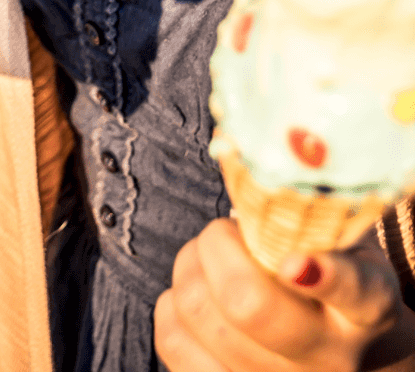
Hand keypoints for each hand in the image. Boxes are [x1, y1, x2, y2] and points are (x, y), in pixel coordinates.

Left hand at [155, 218, 414, 371]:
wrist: (349, 357)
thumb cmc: (333, 283)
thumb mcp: (344, 249)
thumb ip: (310, 221)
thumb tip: (254, 181)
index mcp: (365, 309)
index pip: (353, 293)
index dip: (324, 276)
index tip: (296, 262)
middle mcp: (328, 358)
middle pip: (249, 304)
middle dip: (217, 247)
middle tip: (222, 232)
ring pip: (200, 314)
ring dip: (189, 269)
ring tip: (208, 259)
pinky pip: (172, 339)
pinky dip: (170, 305)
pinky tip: (196, 294)